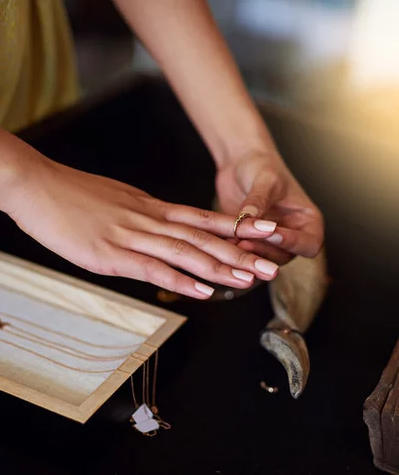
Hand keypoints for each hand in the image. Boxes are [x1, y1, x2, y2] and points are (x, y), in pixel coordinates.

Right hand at [7, 156, 281, 298]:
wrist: (37, 186)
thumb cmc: (75, 196)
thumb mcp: (118, 203)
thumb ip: (143, 218)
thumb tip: (161, 231)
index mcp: (151, 208)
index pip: (203, 218)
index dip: (237, 227)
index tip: (265, 233)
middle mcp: (149, 219)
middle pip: (203, 237)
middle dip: (240, 252)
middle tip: (271, 264)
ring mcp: (131, 236)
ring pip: (185, 252)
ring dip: (220, 267)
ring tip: (249, 279)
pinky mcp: (111, 253)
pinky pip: (153, 267)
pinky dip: (181, 279)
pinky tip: (203, 290)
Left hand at [216, 152, 323, 264]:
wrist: (240, 164)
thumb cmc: (262, 166)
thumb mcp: (265, 180)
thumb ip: (259, 201)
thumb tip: (250, 218)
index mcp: (308, 222)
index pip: (310, 244)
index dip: (293, 243)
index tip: (272, 233)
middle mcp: (292, 236)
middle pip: (284, 257)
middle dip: (264, 251)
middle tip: (245, 242)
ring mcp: (270, 243)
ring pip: (263, 261)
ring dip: (248, 255)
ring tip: (232, 243)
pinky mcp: (250, 244)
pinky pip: (245, 256)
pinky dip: (235, 253)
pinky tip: (222, 244)